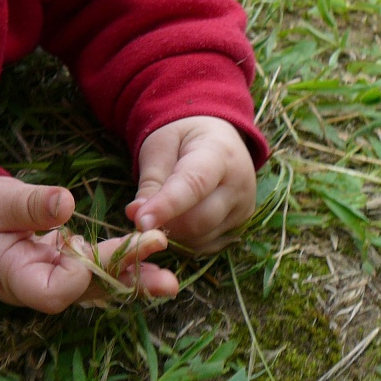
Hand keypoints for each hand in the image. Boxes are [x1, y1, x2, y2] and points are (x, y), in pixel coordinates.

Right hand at [0, 176, 178, 312]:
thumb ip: (29, 205)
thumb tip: (66, 202)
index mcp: (15, 278)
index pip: (54, 292)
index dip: (75, 275)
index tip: (81, 248)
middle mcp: (40, 286)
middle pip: (88, 290)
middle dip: (126, 280)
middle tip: (166, 280)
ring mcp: (55, 277)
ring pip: (99, 283)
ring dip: (135, 277)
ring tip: (170, 280)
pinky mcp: (66, 263)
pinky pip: (98, 267)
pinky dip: (124, 260)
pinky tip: (152, 254)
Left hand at [127, 116, 256, 253]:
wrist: (215, 136)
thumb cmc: (183, 137)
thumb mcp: (160, 146)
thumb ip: (150, 181)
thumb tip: (137, 217)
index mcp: (220, 153)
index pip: (194, 185)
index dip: (166, 206)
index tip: (140, 221)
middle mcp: (239, 183)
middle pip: (199, 220)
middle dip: (165, 224)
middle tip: (140, 216)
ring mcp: (243, 207)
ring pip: (201, 237)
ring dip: (173, 233)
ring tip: (160, 210)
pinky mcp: (240, 224)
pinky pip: (206, 244)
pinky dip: (185, 239)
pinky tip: (177, 219)